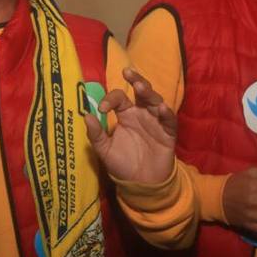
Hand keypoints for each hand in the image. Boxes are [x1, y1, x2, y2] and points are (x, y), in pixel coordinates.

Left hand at [86, 67, 177, 184]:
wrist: (140, 184)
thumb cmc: (122, 164)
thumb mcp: (105, 150)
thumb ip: (96, 134)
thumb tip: (86, 115)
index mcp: (126, 114)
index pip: (119, 98)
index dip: (110, 99)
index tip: (102, 108)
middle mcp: (142, 114)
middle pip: (141, 91)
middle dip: (136, 80)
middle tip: (128, 72)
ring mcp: (156, 122)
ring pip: (155, 101)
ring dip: (149, 93)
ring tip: (141, 87)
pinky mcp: (168, 133)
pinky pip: (169, 121)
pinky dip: (167, 114)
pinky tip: (162, 109)